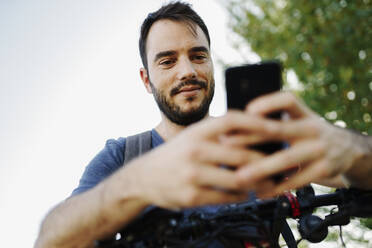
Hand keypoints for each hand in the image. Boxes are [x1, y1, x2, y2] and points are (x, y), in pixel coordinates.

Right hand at [124, 112, 268, 208]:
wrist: (144, 177)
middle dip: (264, 161)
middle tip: (279, 165)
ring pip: (238, 179)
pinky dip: (241, 196)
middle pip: (241, 153)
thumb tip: (253, 129)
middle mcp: (194, 150)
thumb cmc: (175, 154)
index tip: (275, 128)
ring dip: (256, 182)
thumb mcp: (192, 136)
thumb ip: (217, 133)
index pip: (231, 119)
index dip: (256, 122)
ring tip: (265, 182)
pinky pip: (227, 197)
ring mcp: (192, 174)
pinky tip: (245, 193)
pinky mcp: (192, 196)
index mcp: (197, 131)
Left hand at [236, 92, 364, 196]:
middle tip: (226, 144)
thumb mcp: (299, 121)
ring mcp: (319, 149)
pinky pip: (296, 181)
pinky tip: (260, 192)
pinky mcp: (323, 169)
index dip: (269, 102)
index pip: (288, 100)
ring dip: (261, 168)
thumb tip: (233, 125)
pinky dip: (276, 188)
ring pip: (286, 159)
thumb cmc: (309, 134)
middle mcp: (312, 128)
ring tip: (240, 176)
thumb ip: (274, 121)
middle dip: (250, 137)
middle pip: (279, 130)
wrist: (348, 149)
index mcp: (304, 113)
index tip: (248, 110)